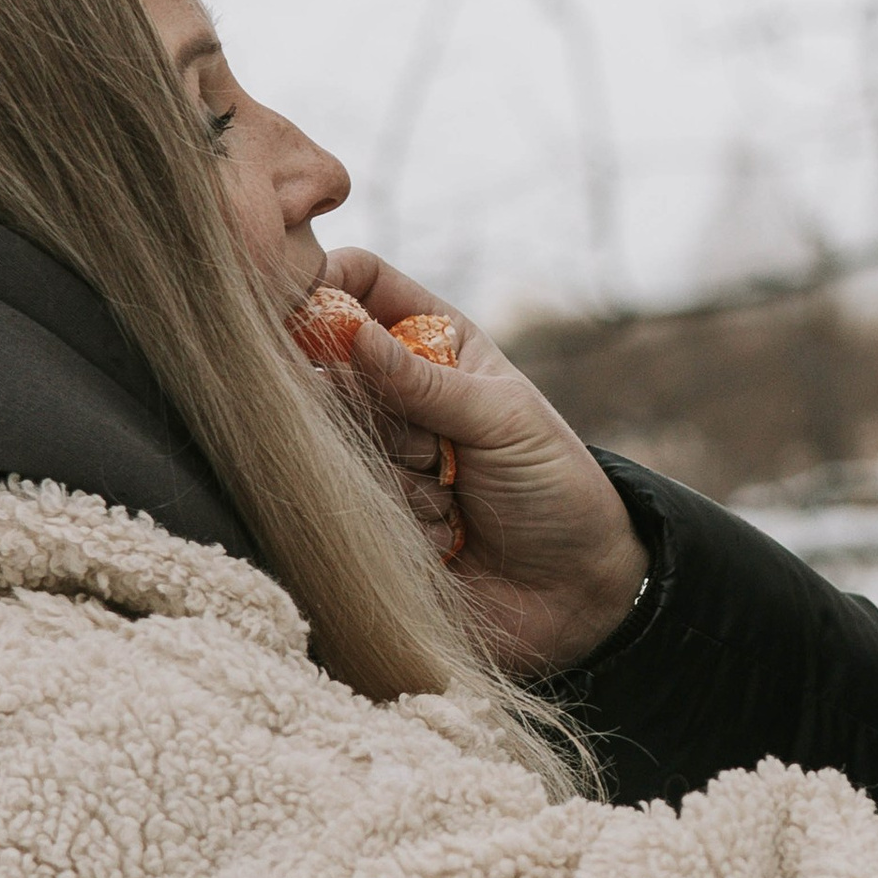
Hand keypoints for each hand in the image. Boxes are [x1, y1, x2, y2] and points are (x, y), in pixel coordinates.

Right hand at [318, 248, 649, 674]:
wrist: (573, 592)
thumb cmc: (554, 488)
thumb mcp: (504, 421)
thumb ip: (426, 382)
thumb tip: (353, 334)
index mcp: (436, 344)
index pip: (363, 285)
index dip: (327, 284)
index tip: (305, 309)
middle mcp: (397, 393)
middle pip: (330, 368)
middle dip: (378, 413)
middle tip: (436, 449)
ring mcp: (378, 452)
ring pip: (335, 441)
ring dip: (398, 475)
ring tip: (456, 497)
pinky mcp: (367, 513)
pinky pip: (345, 501)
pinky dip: (398, 518)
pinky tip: (447, 536)